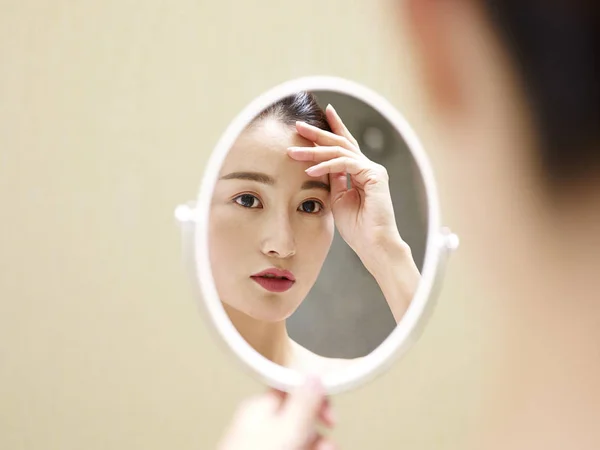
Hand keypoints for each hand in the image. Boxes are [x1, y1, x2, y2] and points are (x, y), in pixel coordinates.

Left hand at [218, 377, 336, 449]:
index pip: (291, 387)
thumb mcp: (287, 428)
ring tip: (323, 449)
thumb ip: (302, 401)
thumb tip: (314, 374)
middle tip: (328, 439)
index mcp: (259, 404)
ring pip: (294, 433)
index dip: (315, 396)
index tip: (330, 411)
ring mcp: (257, 439)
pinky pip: (286, 444)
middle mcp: (257, 419)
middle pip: (297, 414)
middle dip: (317, 426)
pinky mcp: (259, 449)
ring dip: (314, 441)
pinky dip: (302, 447)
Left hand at [288, 104, 402, 265]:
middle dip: (318, 133)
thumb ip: (332, 180)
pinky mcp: (374, 175)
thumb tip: (319, 165)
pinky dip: (326, 166)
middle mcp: (368, 167)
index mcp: (360, 172)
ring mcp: (372, 170)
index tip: (322, 114)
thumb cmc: (357, 228)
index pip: (344, 146)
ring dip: (314, 151)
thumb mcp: (338, 199)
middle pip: (340, 143)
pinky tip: (310, 170)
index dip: (333, 129)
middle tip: (298, 125)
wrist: (374, 244)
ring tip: (293, 152)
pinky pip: (345, 164)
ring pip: (339, 151)